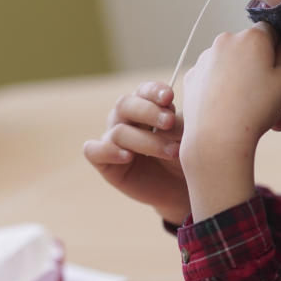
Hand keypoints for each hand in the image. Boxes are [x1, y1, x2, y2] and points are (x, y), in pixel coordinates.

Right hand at [83, 81, 190, 223]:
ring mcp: (112, 139)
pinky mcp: (103, 162)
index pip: (144, 91)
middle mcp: (125, 118)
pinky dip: (108, 151)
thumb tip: (168, 113)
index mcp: (146, 105)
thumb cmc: (185, 156)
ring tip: (173, 152)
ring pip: (119, 131)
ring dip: (147, 141)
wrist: (180, 190)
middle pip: (126, 104)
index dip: (154, 91)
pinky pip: (93, 151)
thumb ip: (176, 123)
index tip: (169, 97)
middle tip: (169, 122)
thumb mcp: (187, 137)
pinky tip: (127, 157)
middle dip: (149, 112)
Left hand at [180, 22, 280, 220]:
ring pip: (236, 70)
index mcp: (250, 37)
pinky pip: (217, 82)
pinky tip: (239, 115)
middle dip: (270, 77)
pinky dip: (229, 94)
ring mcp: (205, 60)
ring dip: (253, 89)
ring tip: (269, 120)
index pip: (271, 32)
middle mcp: (225, 42)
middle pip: (253, 54)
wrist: (217, 137)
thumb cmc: (257, 107)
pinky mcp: (193, 78)